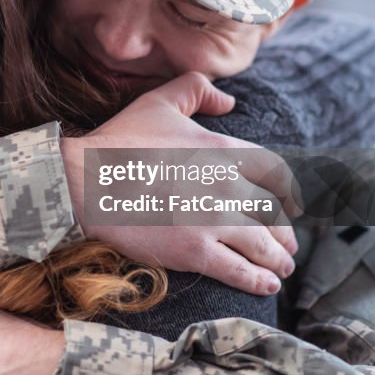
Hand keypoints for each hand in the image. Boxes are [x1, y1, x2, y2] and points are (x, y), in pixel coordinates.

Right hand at [62, 72, 298, 294]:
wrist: (83, 181)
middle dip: (285, 233)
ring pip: (263, 244)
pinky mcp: (194, 251)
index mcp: (222, 149)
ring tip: (282, 269)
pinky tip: (267, 285)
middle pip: (273, 213)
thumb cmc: (118, 140)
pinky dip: (258, 280)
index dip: (289, 193)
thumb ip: (197, 89)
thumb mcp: (159, 101)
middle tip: (287, 246)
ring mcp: (212, 220)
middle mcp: (226, 185)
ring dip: (279, 259)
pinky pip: (239, 270)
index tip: (291, 206)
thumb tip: (229, 101)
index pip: (275, 173)